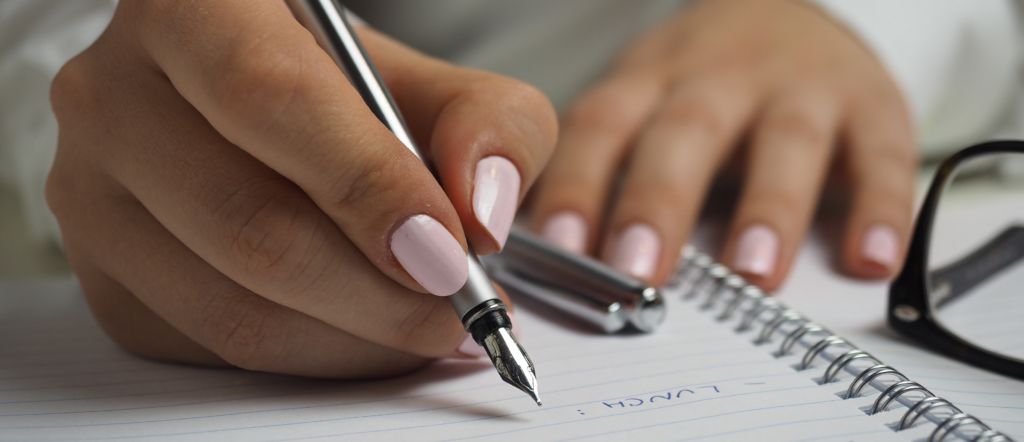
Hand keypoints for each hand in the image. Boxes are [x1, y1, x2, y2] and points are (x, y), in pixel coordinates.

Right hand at [47, 0, 555, 376]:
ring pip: (232, 307)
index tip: (448, 250)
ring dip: (356, 338)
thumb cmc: (346, 96)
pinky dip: (313, 357)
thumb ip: (488, 125)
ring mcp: (91, 193)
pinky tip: (362, 330)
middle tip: (459, 307)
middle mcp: (115, 94)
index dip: (368, 185)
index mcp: (193, 9)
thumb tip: (481, 213)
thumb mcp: (432, 84)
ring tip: (427, 324)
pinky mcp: (104, 276)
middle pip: (251, 223)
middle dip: (380, 292)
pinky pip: (215, 349)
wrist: (264, 120)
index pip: (271, 98)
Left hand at [529, 0, 914, 289]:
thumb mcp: (642, 102)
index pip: (602, 126)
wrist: (790, 11)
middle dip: (659, 202)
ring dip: (769, 209)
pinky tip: (870, 259)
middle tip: (638, 270)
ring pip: (785, 142)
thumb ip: (604, 170)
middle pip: (685, 132)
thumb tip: (552, 262)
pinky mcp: (871, 105)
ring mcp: (799, 88)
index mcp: (650, 80)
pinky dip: (880, 208)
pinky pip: (882, 155)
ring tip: (752, 272)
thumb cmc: (700, 82)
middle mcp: (721, 78)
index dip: (578, 184)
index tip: (558, 247)